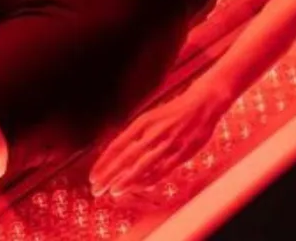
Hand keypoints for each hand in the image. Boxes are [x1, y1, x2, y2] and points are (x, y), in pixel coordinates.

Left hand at [89, 87, 231, 202]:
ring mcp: (167, 144)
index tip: (93, 176)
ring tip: (113, 191)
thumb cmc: (173, 112)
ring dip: (126, 180)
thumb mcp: (150, 118)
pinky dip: (150, 180)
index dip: (103, 163)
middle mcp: (152, 133)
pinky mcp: (182, 153)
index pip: (116, 146)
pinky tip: (139, 187)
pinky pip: (163, 170)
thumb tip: (118, 152)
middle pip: (125, 158)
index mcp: (142, 123)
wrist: (203, 103)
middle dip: (109, 175)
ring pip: (142, 166)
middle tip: (96, 189)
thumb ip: (136, 135)